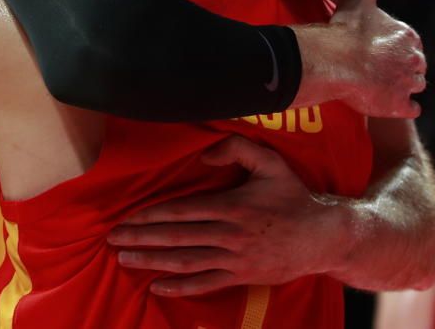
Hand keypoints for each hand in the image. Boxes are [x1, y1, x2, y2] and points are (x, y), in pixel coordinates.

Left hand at [107, 136, 340, 296]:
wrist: (322, 236)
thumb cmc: (292, 196)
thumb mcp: (270, 162)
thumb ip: (236, 148)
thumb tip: (203, 155)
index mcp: (233, 205)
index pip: (183, 210)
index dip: (152, 215)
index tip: (127, 217)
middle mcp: (230, 234)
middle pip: (177, 237)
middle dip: (142, 238)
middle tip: (112, 239)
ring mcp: (235, 258)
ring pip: (186, 261)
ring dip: (153, 261)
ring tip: (125, 259)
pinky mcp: (242, 276)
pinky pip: (206, 283)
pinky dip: (180, 287)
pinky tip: (156, 286)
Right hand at [327, 0, 426, 117]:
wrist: (337, 59)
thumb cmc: (346, 29)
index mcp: (407, 35)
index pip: (413, 43)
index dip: (402, 48)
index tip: (390, 52)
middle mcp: (413, 59)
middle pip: (418, 65)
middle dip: (408, 68)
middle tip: (392, 71)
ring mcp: (407, 84)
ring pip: (416, 86)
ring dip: (408, 87)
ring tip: (394, 89)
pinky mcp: (399, 105)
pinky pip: (412, 109)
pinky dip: (408, 108)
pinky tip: (399, 107)